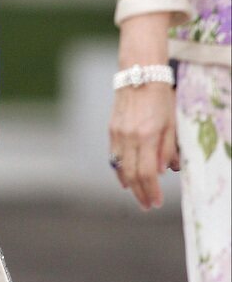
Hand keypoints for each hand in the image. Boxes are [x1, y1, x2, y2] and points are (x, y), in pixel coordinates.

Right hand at [108, 81, 179, 210]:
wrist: (139, 75)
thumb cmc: (159, 98)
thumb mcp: (170, 123)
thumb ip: (166, 149)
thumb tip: (162, 171)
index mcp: (145, 136)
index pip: (147, 173)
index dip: (151, 191)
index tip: (156, 202)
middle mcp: (128, 138)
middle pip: (132, 175)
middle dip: (140, 193)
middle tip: (147, 205)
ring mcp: (117, 134)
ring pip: (120, 168)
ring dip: (129, 185)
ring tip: (138, 196)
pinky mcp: (111, 130)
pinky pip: (114, 156)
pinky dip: (119, 171)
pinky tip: (125, 179)